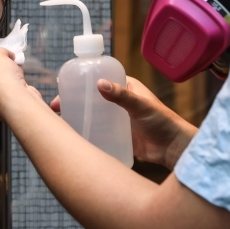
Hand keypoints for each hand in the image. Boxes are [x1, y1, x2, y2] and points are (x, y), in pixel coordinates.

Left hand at [0, 48, 41, 119]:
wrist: (20, 102)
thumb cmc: (1, 79)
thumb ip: (0, 52)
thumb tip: (7, 55)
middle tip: (7, 63)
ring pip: (0, 88)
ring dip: (9, 78)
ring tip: (16, 70)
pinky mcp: (8, 111)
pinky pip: (10, 95)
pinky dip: (15, 88)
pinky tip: (21, 81)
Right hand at [52, 76, 196, 168]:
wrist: (173, 149)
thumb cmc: (163, 122)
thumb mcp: (141, 105)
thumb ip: (122, 95)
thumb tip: (99, 83)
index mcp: (125, 87)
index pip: (98, 79)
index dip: (81, 82)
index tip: (64, 88)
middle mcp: (119, 101)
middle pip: (91, 98)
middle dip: (73, 101)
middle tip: (56, 108)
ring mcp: (117, 119)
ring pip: (92, 115)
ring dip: (78, 116)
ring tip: (60, 122)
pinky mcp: (117, 136)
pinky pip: (98, 131)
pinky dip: (86, 131)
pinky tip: (73, 136)